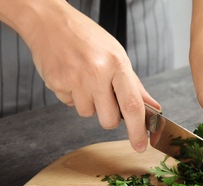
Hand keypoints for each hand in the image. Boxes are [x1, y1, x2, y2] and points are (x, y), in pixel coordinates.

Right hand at [0, 1, 159, 152]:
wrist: (50, 22)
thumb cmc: (88, 38)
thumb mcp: (118, 55)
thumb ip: (135, 85)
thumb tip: (152, 107)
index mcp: (117, 65)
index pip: (132, 106)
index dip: (138, 130)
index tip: (141, 146)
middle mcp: (96, 73)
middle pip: (109, 120)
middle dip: (110, 118)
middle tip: (106, 98)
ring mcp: (74, 80)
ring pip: (88, 114)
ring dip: (90, 104)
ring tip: (86, 80)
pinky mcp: (57, 84)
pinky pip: (70, 104)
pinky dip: (73, 96)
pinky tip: (72, 77)